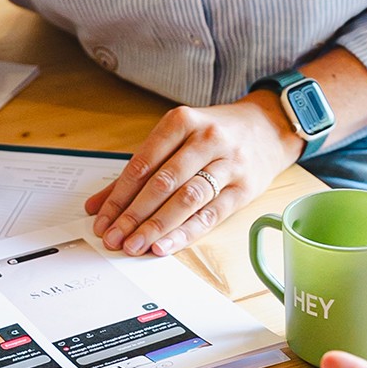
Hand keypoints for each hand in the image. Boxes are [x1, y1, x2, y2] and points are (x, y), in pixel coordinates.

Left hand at [85, 94, 300, 256]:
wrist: (268, 127)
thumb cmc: (214, 133)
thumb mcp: (176, 137)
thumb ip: (138, 170)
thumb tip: (98, 205)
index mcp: (182, 121)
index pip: (143, 163)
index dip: (119, 195)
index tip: (102, 220)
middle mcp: (206, 139)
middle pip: (163, 183)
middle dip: (134, 215)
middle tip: (114, 238)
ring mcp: (229, 163)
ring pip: (187, 199)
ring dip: (157, 226)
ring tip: (135, 245)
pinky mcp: (245, 188)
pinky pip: (210, 214)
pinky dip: (185, 233)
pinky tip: (165, 246)